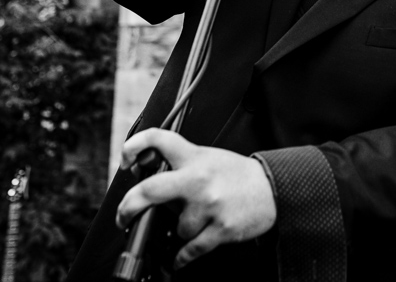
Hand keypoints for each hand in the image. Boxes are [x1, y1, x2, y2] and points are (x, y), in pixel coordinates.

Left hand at [116, 129, 276, 269]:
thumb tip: (152, 184)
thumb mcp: (209, 158)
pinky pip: (190, 249)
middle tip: (123, 216)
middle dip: (128, 207)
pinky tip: (180, 256)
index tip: (125, 159)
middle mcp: (198, 179)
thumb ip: (182, 165)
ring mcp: (209, 205)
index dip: (134, 146)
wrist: (272, 188)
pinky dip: (182, 256)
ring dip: (182, 229)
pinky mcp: (220, 228)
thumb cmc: (238, 175)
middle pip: (149, 190)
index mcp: (195, 157)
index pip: (158, 139)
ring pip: (176, 227)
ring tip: (198, 220)